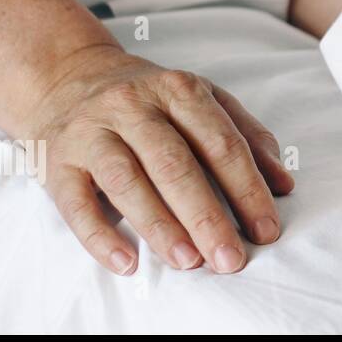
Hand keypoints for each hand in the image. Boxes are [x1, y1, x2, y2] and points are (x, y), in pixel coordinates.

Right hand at [28, 44, 294, 275]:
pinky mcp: (57, 162)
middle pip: (175, 165)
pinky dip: (100, 236)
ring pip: (128, 181)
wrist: (68, 78)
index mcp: (179, 90)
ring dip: (160, 226)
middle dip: (208, 216)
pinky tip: (127, 263)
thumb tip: (284, 185)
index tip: (266, 230)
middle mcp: (134, 106)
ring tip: (189, 261)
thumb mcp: (202, 101)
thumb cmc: (150, 100)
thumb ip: (246, 136)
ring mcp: (91, 132)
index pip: (221, 144)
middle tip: (230, 258)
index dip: (247, 189)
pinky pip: (76, 203)